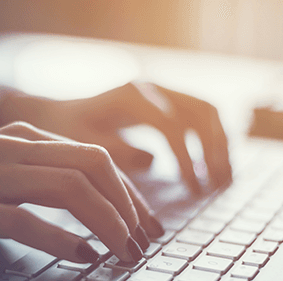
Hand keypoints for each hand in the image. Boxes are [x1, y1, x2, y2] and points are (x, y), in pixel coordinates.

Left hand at [0, 82, 231, 193]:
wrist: (57, 115)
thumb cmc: (66, 133)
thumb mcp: (84, 145)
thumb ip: (116, 152)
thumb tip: (153, 161)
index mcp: (131, 96)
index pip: (172, 125)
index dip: (188, 159)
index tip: (195, 190)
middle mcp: (152, 87)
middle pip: (201, 112)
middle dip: (215, 150)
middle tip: (219, 186)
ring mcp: (162, 92)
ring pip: (207, 112)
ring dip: (220, 145)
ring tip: (224, 181)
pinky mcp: (166, 102)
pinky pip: (200, 117)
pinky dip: (213, 140)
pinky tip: (215, 167)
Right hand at [0, 123, 163, 260]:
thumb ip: (40, 173)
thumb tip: (93, 201)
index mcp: (25, 138)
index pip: (96, 160)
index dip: (129, 195)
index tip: (145, 227)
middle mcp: (12, 149)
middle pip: (93, 168)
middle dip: (129, 209)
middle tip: (143, 244)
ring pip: (69, 190)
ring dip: (108, 224)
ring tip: (123, 254)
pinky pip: (25, 221)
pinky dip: (62, 240)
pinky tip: (82, 256)